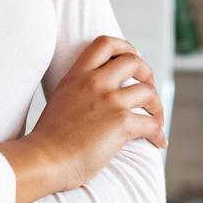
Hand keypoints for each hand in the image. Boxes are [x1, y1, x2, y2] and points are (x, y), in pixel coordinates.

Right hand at [27, 35, 167, 191]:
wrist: (44, 159)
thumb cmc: (48, 139)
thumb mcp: (60, 101)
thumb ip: (77, 91)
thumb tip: (93, 99)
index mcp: (77, 76)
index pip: (105, 43)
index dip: (125, 46)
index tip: (133, 56)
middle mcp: (94, 83)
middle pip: (134, 62)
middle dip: (148, 73)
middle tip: (149, 87)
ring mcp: (109, 101)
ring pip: (148, 92)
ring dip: (157, 107)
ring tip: (157, 119)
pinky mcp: (121, 123)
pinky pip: (151, 125)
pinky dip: (159, 134)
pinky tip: (159, 143)